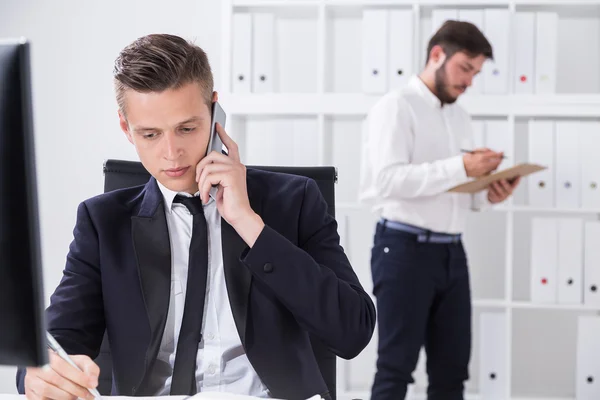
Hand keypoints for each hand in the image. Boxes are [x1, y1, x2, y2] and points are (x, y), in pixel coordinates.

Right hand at [25, 351, 98, 399]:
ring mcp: (32, 381)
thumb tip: (93, 381)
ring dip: (66, 396)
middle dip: (75, 389)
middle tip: (87, 394)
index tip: (91, 384)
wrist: (51, 369)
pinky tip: (64, 398)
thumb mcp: (80, 361)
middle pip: (56, 380)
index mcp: (50, 357)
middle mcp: (38, 368)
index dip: (79, 377)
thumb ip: (89, 368)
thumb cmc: (65, 365)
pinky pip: (42, 399)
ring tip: (75, 396)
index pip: (64, 366)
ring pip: (48, 391)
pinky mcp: (30, 394)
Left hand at [195, 123, 263, 245]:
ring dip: (201, 182)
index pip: (230, 146)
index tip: (216, 125)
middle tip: (199, 182)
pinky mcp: (231, 176)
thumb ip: (216, 174)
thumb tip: (203, 168)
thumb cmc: (231, 204)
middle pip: (212, 154)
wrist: (240, 216)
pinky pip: (209, 176)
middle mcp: (237, 165)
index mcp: (236, 166)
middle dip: (200, 168)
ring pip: (208, 166)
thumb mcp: (220, 186)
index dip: (223, 134)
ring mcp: (235, 169)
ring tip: (204, 193)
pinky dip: (204, 188)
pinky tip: (207, 197)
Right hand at [463, 148, 502, 177]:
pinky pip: (490, 171)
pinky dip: (491, 169)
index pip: (495, 155)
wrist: (461, 167)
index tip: (502, 152)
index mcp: (481, 157)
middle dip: (500, 159)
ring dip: (496, 164)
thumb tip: (493, 151)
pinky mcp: (483, 175)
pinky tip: (489, 166)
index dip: (500, 154)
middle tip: (500, 157)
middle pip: (497, 162)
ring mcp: (483, 170)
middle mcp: (483, 164)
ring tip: (494, 161)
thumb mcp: (475, 151)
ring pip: (494, 167)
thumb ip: (485, 150)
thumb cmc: (467, 158)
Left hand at [487, 176, 520, 203]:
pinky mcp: (496, 198)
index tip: (518, 175)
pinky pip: (493, 193)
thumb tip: (506, 170)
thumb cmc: (501, 187)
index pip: (516, 184)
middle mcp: (508, 193)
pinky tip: (488, 185)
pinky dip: (491, 189)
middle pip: (507, 188)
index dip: (517, 180)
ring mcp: (502, 196)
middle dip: (504, 183)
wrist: (495, 198)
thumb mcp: (505, 183)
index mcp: (511, 188)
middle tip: (501, 179)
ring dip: (496, 186)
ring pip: (499, 191)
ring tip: (493, 181)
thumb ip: (507, 178)